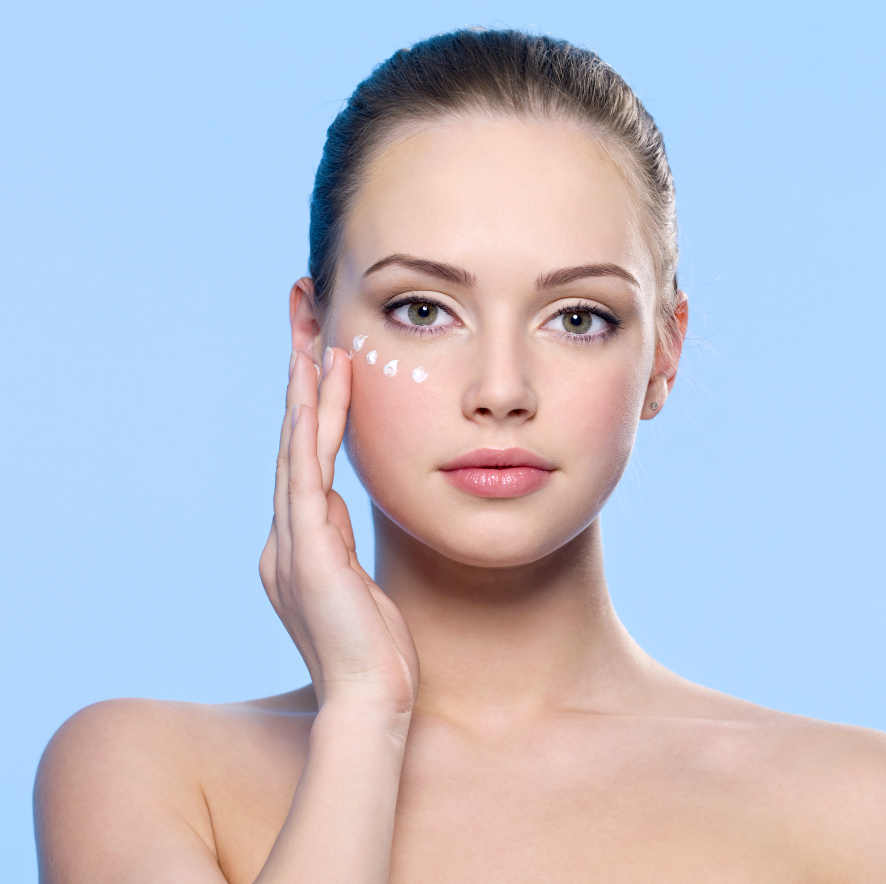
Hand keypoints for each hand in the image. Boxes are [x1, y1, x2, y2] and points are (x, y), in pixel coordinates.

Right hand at [259, 347, 418, 712]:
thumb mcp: (356, 584)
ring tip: (313, 333)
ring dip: (305, 386)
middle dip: (298, 378)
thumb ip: (337, 541)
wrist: (370, 702)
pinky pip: (307, 470)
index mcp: (297, 545)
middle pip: (292, 441)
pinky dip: (312, 421)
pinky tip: (321, 379)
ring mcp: (290, 541)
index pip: (304, 462)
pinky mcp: (306, 550)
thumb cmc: (374, 650)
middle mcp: (283, 536)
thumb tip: (334, 504)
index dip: (309, 409)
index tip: (319, 361)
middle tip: (302, 320)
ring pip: (295, 445)